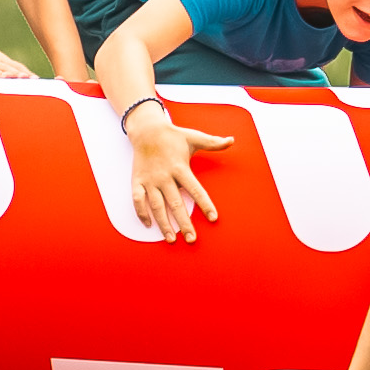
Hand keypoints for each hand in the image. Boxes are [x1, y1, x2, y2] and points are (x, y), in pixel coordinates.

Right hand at [129, 113, 234, 241]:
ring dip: (164, 224)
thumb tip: (232, 140)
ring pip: (157, 206)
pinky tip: (149, 224)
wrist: (147, 130)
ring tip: (172, 239)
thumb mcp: (194, 137)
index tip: (213, 218)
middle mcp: (165, 176)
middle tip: (192, 239)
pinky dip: (142, 213)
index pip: (196, 189)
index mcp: (180, 167)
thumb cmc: (173, 135)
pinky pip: (137, 200)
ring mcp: (150, 180)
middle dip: (184, 223)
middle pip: (176, 204)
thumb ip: (213, 142)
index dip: (205, 204)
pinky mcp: (137, 181)